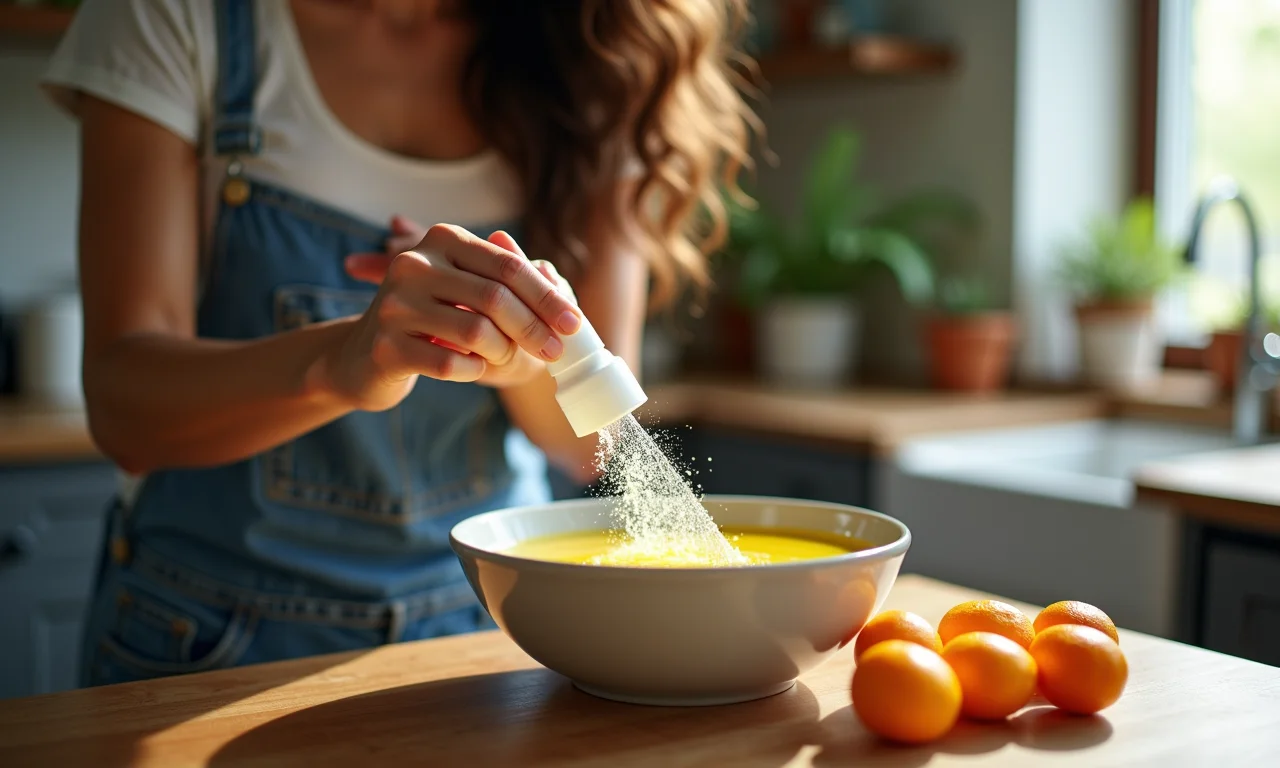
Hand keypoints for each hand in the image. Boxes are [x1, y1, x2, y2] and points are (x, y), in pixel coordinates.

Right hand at [318, 220, 581, 410]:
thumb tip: (557, 279)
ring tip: (504, 359)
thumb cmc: (432, 322)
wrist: (364, 359)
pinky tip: (471, 368)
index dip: (546, 297)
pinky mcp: (386, 347)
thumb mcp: (468, 291)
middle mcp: (414, 264)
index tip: (574, 324)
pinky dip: (472, 370)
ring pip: (477, 332)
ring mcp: (395, 305)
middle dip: (534, 329)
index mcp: (442, 239)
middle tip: (554, 352)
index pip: (508, 266)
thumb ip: (509, 281)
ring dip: (503, 353)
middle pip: (496, 298)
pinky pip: (451, 364)